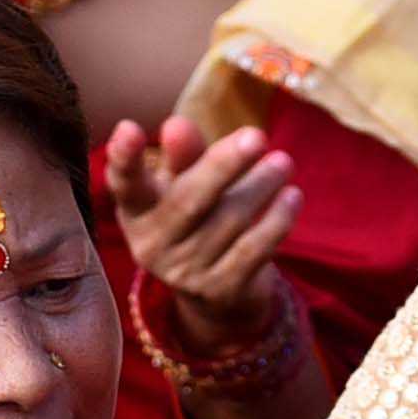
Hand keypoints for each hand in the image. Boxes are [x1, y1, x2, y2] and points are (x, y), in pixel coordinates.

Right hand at [98, 115, 302, 345]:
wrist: (216, 293)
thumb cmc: (196, 219)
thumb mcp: (182, 184)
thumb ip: (183, 156)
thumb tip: (177, 125)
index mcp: (136, 211)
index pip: (125, 183)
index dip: (124, 157)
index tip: (129, 127)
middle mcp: (152, 245)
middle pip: (188, 200)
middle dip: (223, 166)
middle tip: (256, 136)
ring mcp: (185, 273)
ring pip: (228, 221)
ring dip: (260, 187)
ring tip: (283, 162)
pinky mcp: (221, 290)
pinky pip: (253, 250)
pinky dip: (277, 221)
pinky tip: (293, 196)